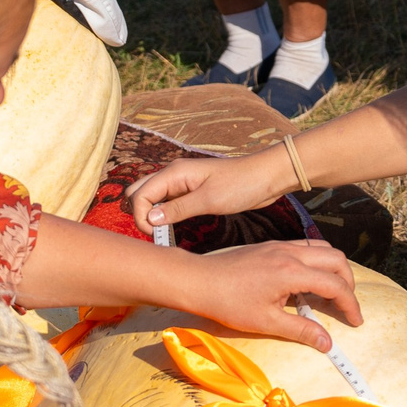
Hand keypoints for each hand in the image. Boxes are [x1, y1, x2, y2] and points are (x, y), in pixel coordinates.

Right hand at [129, 151, 291, 233]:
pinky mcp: (191, 191)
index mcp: (174, 173)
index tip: (154, 234)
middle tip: (156, 234)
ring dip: (152, 214)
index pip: (140, 194)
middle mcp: (173, 175)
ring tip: (163, 233)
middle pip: (140, 192)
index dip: (141, 216)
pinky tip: (172, 227)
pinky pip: (168, 201)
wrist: (266, 177)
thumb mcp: (209, 200)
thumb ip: (178, 210)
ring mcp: (182, 183)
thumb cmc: (241, 185)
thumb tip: (151, 219)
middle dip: (140, 213)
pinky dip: (164, 214)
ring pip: (153, 197)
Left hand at [182, 240, 362, 349]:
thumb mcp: (266, 322)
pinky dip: (318, 261)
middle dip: (349, 283)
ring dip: (334, 269)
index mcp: (292, 272)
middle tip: (345, 306)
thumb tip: (328, 343)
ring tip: (330, 293)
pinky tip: (307, 281)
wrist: (199, 281)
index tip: (355, 321)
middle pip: (337, 259)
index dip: (350, 304)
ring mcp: (281, 246)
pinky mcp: (272, 245)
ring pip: (323, 249)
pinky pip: (307, 247)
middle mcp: (291, 253)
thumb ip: (300, 330)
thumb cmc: (228, 303)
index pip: (335, 285)